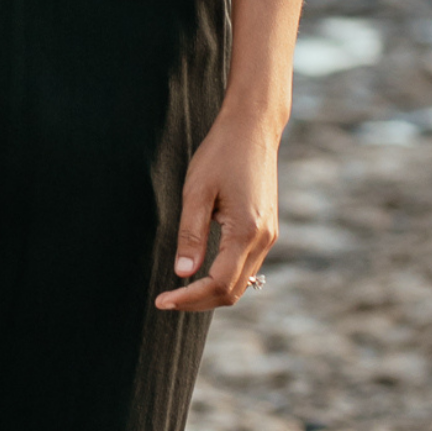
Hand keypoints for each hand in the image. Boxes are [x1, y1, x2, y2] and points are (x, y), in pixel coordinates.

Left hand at [154, 110, 279, 310]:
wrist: (253, 128)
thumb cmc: (221, 154)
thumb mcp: (197, 192)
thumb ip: (191, 235)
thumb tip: (183, 273)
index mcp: (247, 231)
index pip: (219, 284)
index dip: (189, 298)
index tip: (162, 300)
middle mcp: (264, 239)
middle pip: (233, 291)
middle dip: (199, 302)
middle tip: (167, 299)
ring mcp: (269, 235)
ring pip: (242, 282)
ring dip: (212, 292)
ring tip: (180, 289)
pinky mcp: (268, 229)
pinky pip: (248, 266)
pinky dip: (225, 277)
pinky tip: (202, 271)